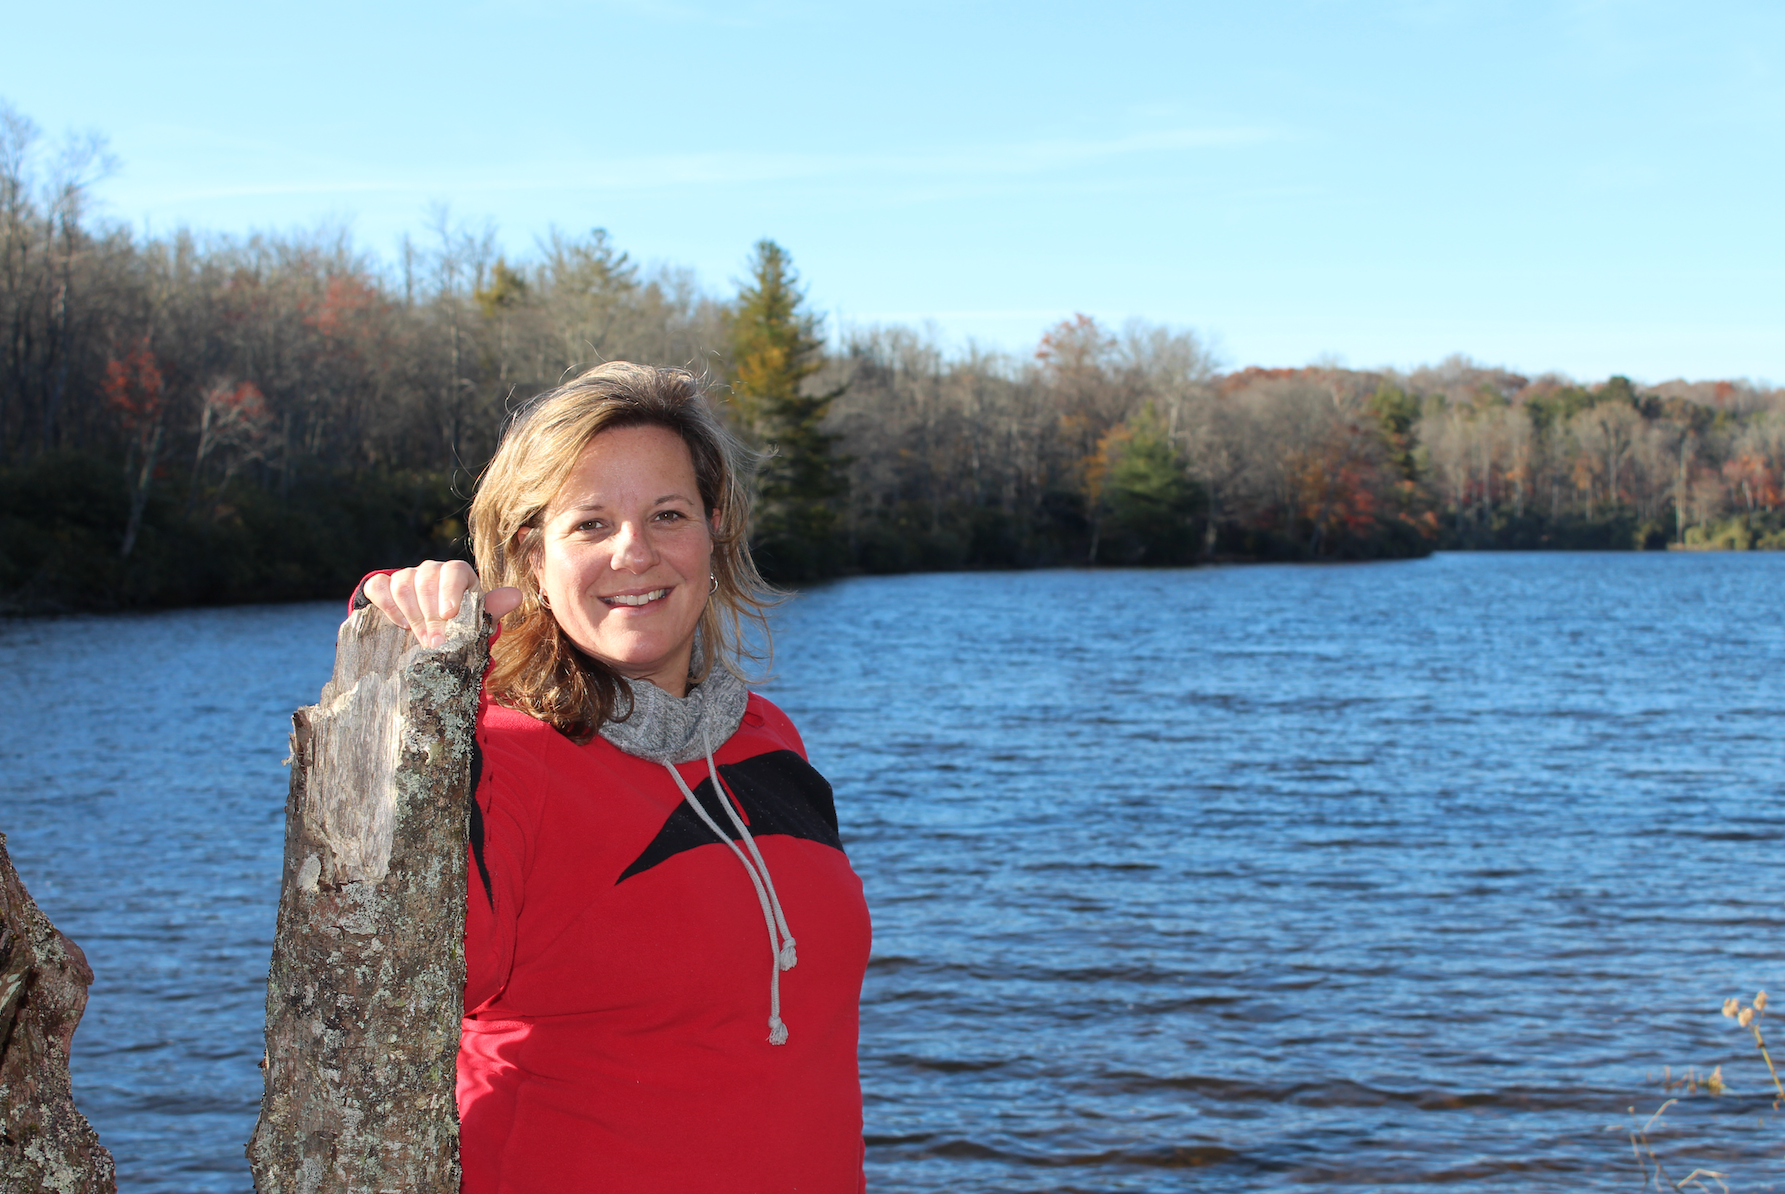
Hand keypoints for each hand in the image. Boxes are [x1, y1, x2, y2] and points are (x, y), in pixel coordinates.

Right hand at [362, 561, 522, 647]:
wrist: (431, 638)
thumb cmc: (460, 627)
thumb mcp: (478, 622)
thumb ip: (493, 609)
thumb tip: (515, 596)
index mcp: (459, 575)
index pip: (454, 570)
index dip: (450, 590)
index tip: (449, 615)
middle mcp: (432, 571)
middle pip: (426, 578)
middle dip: (430, 614)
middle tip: (435, 642)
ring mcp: (407, 577)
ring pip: (402, 582)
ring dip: (411, 613)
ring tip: (421, 638)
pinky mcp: (383, 586)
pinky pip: (378, 586)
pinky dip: (386, 605)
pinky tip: (399, 624)